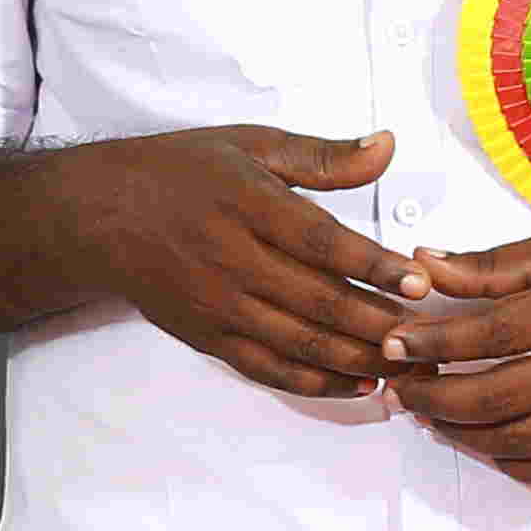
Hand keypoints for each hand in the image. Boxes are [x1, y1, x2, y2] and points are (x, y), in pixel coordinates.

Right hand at [45, 127, 421, 397]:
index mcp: (244, 203)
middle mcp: (229, 259)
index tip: (418, 281)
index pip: (319, 241)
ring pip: (301, 343)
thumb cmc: (177, 173)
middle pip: (318, 302)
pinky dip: (317, 383)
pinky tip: (359, 385)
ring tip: (409, 367)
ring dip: (360, 361)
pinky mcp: (207, 336)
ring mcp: (217, 304)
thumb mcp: (248, 145)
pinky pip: (269, 368)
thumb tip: (387, 147)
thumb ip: (322, 156)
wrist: (97, 215)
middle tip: (432, 338)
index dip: (372, 265)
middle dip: (381, 325)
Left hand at [385, 225, 530, 492]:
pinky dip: (514, 463)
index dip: (432, 342)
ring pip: (523, 441)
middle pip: (498, 397)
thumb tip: (424, 267)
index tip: (393, 342)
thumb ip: (496, 265)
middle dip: (434, 398)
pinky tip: (486, 442)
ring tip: (432, 414)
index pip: (489, 334)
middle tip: (400, 388)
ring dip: (464, 434)